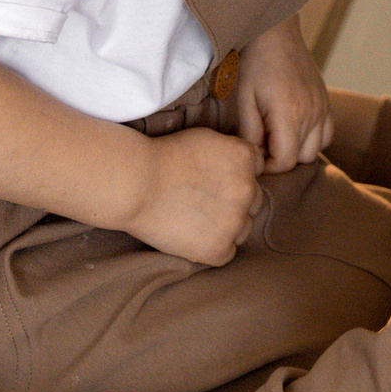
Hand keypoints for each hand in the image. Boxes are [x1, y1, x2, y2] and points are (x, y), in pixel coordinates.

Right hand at [125, 126, 260, 265]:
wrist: (136, 184)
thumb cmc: (163, 157)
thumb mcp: (208, 139)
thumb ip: (232, 152)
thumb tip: (243, 168)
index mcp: (245, 158)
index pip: (255, 172)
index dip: (233, 177)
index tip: (212, 180)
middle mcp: (248, 189)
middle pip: (253, 202)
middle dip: (233, 203)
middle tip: (202, 203)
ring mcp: (235, 220)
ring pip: (243, 229)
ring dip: (226, 227)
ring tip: (195, 220)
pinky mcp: (219, 248)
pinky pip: (227, 252)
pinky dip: (212, 248)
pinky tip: (192, 237)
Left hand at [236, 17, 332, 173]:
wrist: (276, 32)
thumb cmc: (256, 62)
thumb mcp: (244, 98)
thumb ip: (250, 133)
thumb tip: (254, 156)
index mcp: (290, 114)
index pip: (286, 162)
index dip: (268, 165)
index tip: (254, 154)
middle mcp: (313, 112)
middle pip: (302, 159)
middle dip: (281, 158)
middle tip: (262, 144)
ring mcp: (323, 106)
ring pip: (317, 149)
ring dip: (298, 149)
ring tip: (277, 136)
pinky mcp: (327, 100)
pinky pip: (327, 133)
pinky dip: (313, 138)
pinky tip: (295, 127)